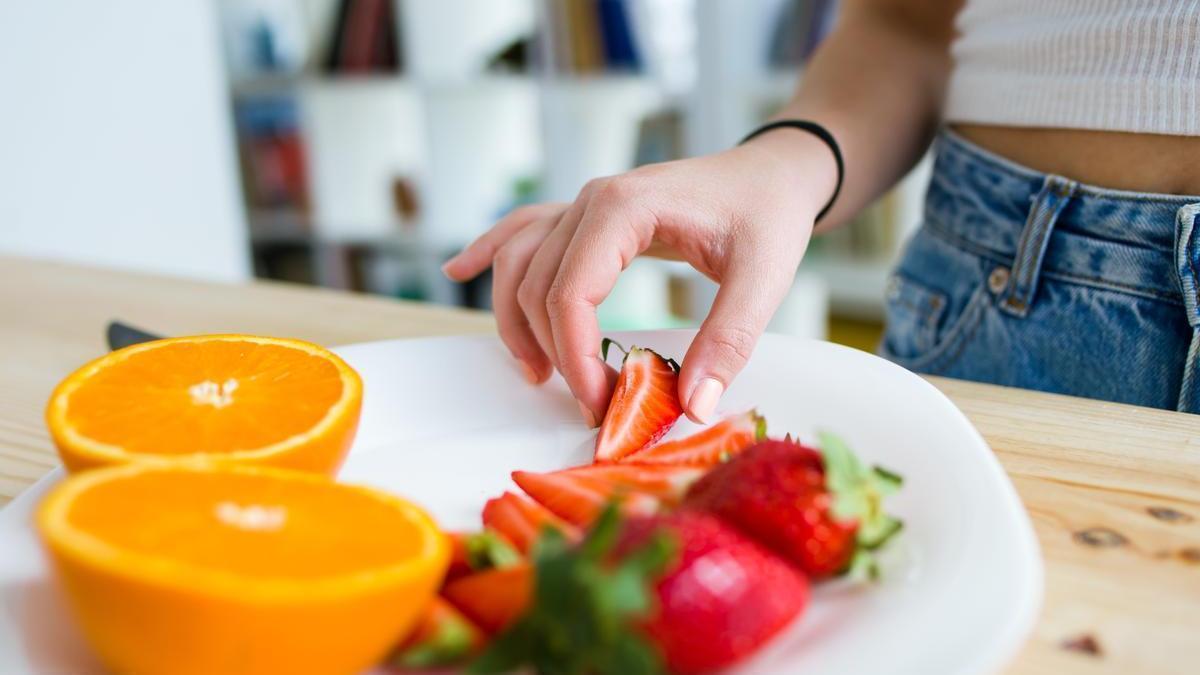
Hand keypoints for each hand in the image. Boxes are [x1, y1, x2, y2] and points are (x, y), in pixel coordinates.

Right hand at [443, 131, 836, 425]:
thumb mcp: (764, 278)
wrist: (773, 171)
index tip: (600, 404)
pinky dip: (491, 252)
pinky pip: (525, 230)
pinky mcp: (590, 215)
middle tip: (591, 406)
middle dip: (553, 352)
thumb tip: (693, 405)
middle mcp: (592, 201)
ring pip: (519, 262)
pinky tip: (460, 269)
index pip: (570, 293)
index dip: (574, 357)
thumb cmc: (769, 215)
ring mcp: (585, 203)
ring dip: (515, 318)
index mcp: (625, 209)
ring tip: (536, 375)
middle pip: (537, 285)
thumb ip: (729, 340)